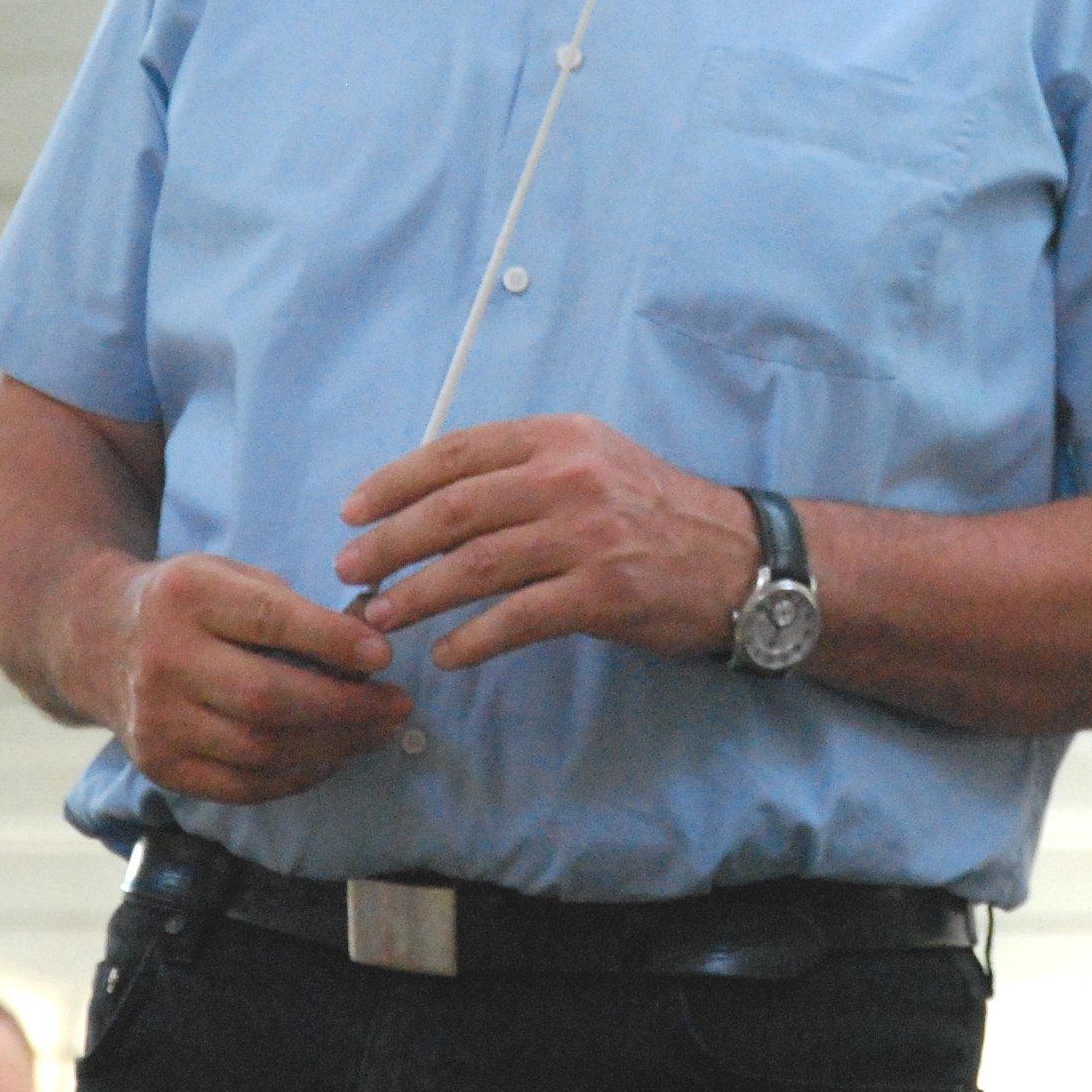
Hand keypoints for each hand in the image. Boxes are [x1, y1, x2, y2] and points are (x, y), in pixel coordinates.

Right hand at [78, 552, 409, 804]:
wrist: (97, 638)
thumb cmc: (187, 602)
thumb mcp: (229, 575)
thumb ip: (290, 608)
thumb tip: (371, 648)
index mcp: (186, 596)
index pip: (270, 623)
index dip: (333, 642)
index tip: (384, 656)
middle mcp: (164, 660)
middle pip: (267, 698)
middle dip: (346, 708)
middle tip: (397, 707)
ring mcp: (156, 720)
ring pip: (259, 750)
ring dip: (331, 748)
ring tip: (374, 734)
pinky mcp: (158, 766)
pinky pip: (240, 787)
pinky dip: (295, 778)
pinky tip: (329, 758)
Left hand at [333, 415, 761, 668]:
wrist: (743, 559)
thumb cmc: (659, 514)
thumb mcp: (597, 463)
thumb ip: (527, 469)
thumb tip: (434, 500)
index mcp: (562, 437)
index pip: (457, 452)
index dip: (394, 483)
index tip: (353, 512)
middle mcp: (572, 477)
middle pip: (453, 509)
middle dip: (389, 543)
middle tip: (349, 570)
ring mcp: (588, 535)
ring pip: (475, 565)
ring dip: (416, 595)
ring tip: (380, 617)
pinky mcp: (603, 592)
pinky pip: (517, 618)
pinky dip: (472, 639)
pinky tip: (446, 653)